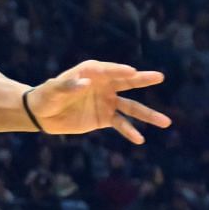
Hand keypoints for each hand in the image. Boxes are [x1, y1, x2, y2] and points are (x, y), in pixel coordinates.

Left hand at [27, 60, 171, 143]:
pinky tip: (140, 139)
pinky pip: (121, 124)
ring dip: (147, 115)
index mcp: (92, 71)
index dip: (120, 71)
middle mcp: (104, 84)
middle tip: (160, 77)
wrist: (43, 114)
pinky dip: (130, 131)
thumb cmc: (47, 96)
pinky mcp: (105, 118)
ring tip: (165, 122)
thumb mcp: (53, 89)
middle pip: (127, 82)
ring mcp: (107, 101)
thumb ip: (68, 86)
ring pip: (131, 107)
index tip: (132, 72)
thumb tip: (85, 83)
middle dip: (143, 80)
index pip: (109, 70)